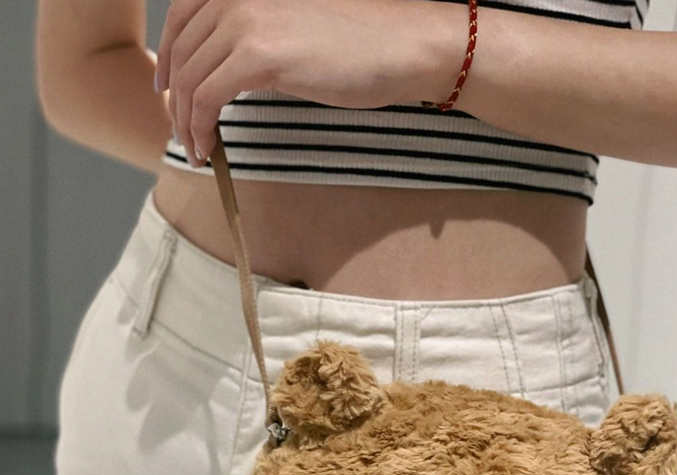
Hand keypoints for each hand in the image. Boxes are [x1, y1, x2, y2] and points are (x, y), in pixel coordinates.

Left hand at [155, 0, 461, 166]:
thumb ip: (258, 38)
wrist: (401, 47)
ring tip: (196, 150)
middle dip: (175, 99)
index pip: (182, 17)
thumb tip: (231, 70)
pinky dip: (201, 127)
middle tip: (183, 134)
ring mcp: (245, 21)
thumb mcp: (296, 28)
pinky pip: (208, 97)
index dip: (168, 57)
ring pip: (190, 78)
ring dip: (186, 121)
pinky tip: (208, 148)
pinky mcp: (259, 55)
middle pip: (181, 51)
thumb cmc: (362, 45)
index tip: (169, 90)